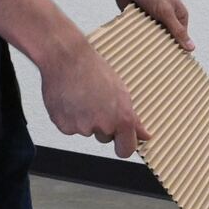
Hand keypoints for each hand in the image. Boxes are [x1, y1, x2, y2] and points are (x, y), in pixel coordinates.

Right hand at [40, 35, 149, 158]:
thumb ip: (133, 119)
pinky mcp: (64, 126)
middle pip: (105, 138)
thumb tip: (144, 135)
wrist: (67, 59)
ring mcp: (81, 127)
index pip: (126, 149)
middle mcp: (102, 126)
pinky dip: (70, 117)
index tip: (122, 140)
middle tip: (97, 103)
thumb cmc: (93, 70)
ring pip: (87, 131)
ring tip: (83, 96)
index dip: (124, 145)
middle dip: (103, 125)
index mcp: (120, 119)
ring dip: (86, 119)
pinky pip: (71, 128)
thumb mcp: (121, 92)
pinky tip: (72, 99)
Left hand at [111, 0, 194, 51]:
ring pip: (152, 37)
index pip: (181, 39)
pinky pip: (139, 32)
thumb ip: (177, 30)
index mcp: (179, 15)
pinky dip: (136, 34)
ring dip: (147, 40)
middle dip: (159, 45)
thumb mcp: (165, 11)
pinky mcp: (138, 18)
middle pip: (166, 39)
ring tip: (142, 49)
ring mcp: (152, 18)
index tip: (170, 62)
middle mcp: (167, 17)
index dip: (176, 50)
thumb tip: (191, 48)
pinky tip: (133, 40)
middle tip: (154, 58)